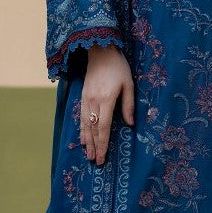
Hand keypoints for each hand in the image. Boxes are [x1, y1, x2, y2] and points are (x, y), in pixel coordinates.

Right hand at [80, 44, 134, 164]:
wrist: (100, 51)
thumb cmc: (118, 67)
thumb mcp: (129, 84)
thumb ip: (129, 105)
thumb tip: (130, 124)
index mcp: (106, 99)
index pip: (103, 127)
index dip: (102, 144)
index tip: (102, 156)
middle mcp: (94, 101)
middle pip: (92, 129)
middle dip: (94, 146)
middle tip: (95, 161)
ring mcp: (86, 99)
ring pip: (84, 124)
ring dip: (86, 141)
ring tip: (88, 154)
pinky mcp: (83, 96)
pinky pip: (81, 116)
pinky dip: (81, 129)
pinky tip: (83, 138)